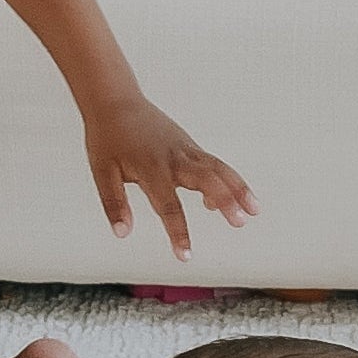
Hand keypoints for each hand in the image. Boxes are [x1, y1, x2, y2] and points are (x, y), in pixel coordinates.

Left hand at [86, 96, 255, 257]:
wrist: (116, 101)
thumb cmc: (107, 139)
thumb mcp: (102, 173)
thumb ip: (114, 204)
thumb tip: (122, 233)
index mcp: (151, 169)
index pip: (168, 206)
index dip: (178, 232)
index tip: (185, 256)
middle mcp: (174, 159)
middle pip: (207, 179)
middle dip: (226, 201)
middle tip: (240, 222)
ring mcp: (186, 150)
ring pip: (219, 168)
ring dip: (239, 188)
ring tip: (254, 211)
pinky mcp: (190, 146)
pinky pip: (214, 163)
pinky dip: (228, 179)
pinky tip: (233, 199)